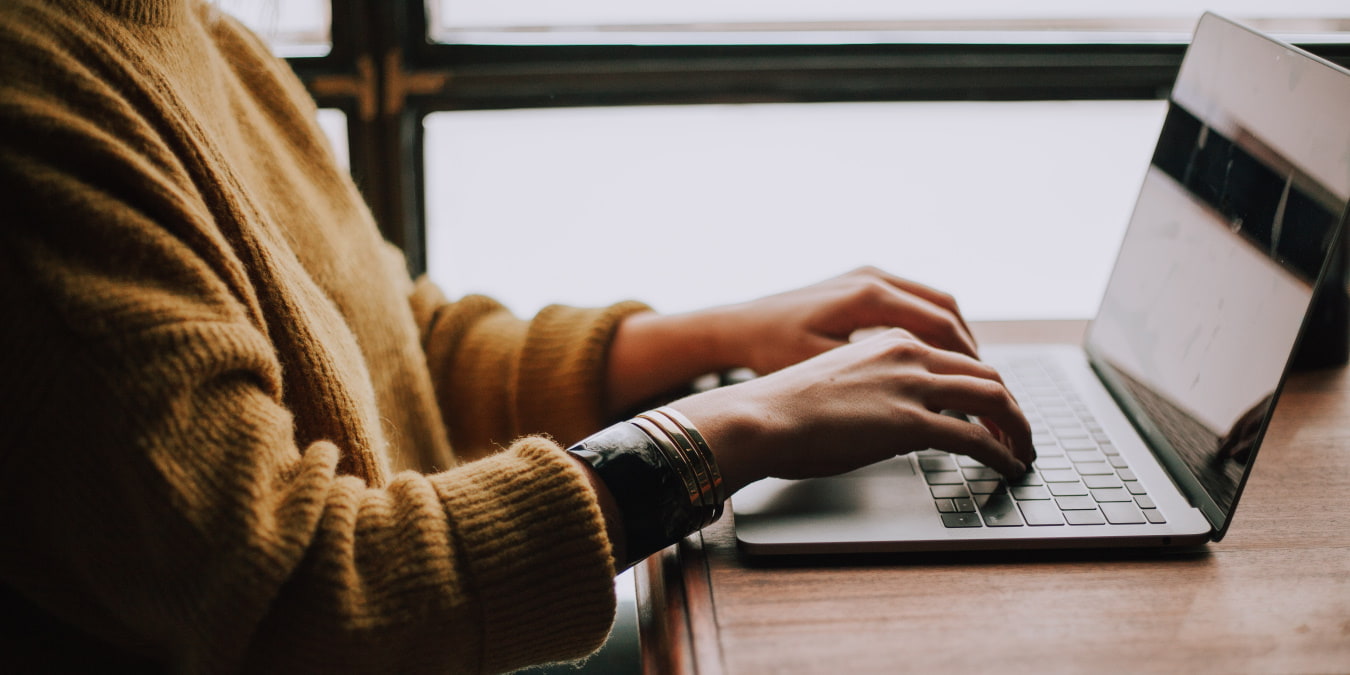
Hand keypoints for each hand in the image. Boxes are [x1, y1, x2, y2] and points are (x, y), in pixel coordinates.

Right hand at [669, 329, 1033, 494]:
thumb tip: (896, 420)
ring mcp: (912, 385)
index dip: (984, 385)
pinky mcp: (911, 422)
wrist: (759, 417)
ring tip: (1023, 452)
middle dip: (1011, 406)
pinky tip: (1008, 466)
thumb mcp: (840, 382)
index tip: (993, 409)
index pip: (957, 357)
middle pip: (986, 374)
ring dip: (1017, 428)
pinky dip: (1002, 452)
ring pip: (993, 398)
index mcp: (890, 339)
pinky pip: (976, 437)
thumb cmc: (784, 408)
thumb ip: (877, 388)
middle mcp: (908, 353)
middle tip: (1019, 433)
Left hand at [709, 266, 978, 375]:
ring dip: (956, 338)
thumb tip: (928, 403)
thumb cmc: (772, 352)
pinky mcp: (861, 282)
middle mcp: (874, 278)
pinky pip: (914, 301)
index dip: (969, 364)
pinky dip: (934, 328)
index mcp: (869, 297)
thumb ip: (878, 380)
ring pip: (935, 303)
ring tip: (970, 376)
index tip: (987, 393)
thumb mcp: (825, 370)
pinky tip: (936, 358)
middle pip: (947, 311)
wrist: (737, 327)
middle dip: (972, 352)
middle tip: (989, 389)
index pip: (942, 328)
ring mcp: (868, 276)